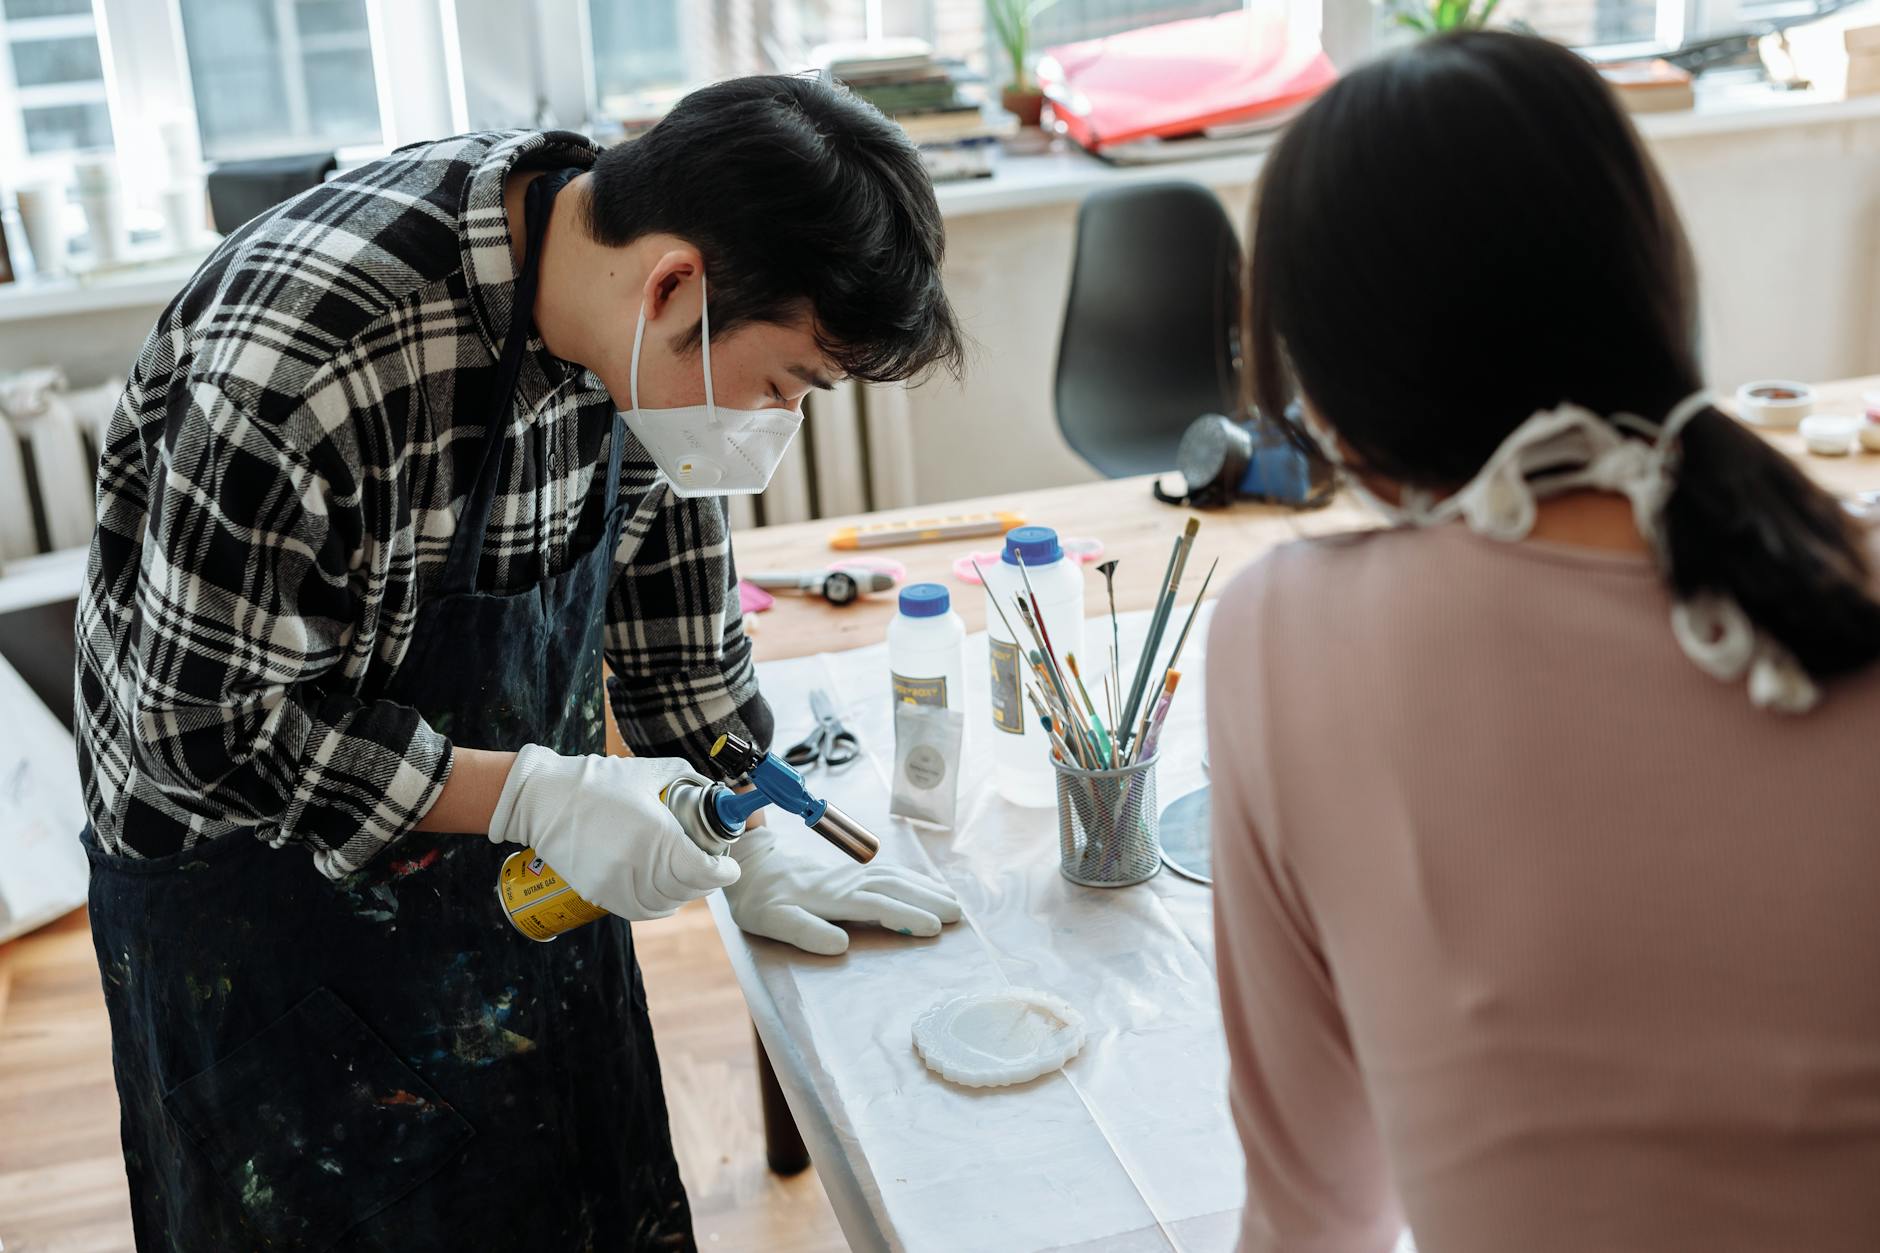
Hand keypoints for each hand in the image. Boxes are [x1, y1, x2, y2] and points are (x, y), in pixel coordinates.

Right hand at [488, 746, 738, 920]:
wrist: (543, 799)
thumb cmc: (598, 781)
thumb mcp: (651, 771)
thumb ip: (689, 779)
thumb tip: (716, 789)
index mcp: (656, 834)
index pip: (703, 871)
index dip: (724, 873)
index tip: (730, 866)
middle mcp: (638, 864)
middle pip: (687, 889)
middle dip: (707, 881)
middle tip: (712, 868)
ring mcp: (616, 883)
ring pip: (664, 904)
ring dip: (683, 895)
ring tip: (689, 880)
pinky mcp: (597, 893)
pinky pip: (639, 911)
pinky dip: (658, 906)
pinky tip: (666, 895)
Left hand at [723, 826, 961, 955]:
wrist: (752, 866)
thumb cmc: (761, 900)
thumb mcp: (772, 921)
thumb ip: (806, 931)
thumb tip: (841, 946)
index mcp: (830, 897)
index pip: (875, 905)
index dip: (905, 915)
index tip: (933, 928)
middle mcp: (846, 883)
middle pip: (894, 888)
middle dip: (928, 901)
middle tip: (958, 917)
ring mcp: (851, 875)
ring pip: (895, 878)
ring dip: (925, 890)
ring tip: (954, 904)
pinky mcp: (852, 874)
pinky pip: (889, 874)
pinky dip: (913, 880)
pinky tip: (928, 888)